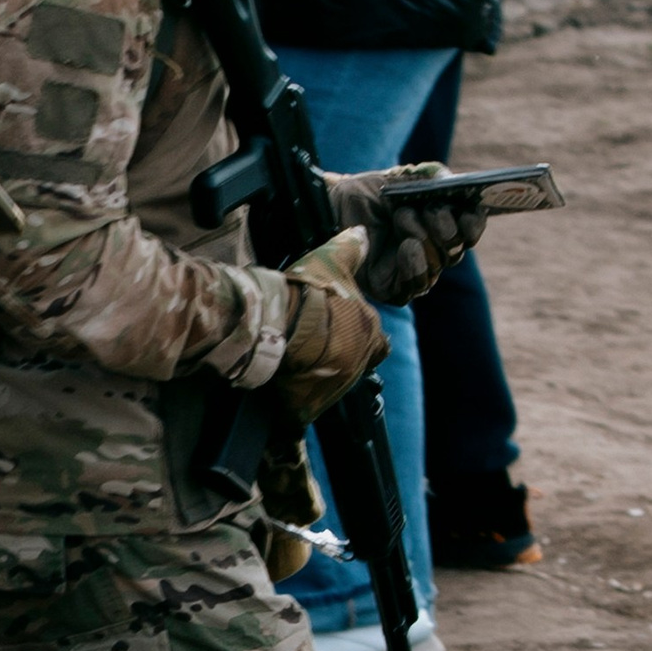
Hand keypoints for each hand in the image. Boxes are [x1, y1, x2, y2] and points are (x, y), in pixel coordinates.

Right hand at [272, 224, 387, 425]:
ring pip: (327, 391)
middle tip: (310, 351)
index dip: (359, 338)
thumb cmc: (309, 291)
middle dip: (335, 362)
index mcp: (368, 332)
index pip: (376, 343)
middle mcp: (358, 364)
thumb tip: (362, 233)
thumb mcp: (332, 260)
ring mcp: (334, 389)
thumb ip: (351, 248)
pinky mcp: (307, 408)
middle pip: (352, 368)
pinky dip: (289, 411)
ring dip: (312, 383)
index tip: (340, 333)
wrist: (279, 322)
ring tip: (288, 368)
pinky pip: (298, 416)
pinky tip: (275, 401)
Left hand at [353, 162, 486, 301]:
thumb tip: (454, 185)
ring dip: (423, 238)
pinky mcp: (394, 288)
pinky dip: (415, 265)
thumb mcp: (406, 178)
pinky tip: (407, 246)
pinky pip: (415, 285)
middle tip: (428, 210)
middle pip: (456, 249)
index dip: (475, 224)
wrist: (335, 206)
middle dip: (445, 227)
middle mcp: (432, 250)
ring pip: (438, 265)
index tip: (470, 212)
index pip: (470, 230)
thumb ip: (433, 178)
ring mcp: (414, 270)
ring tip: (402, 218)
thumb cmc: (372, 192)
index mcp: (442, 224)